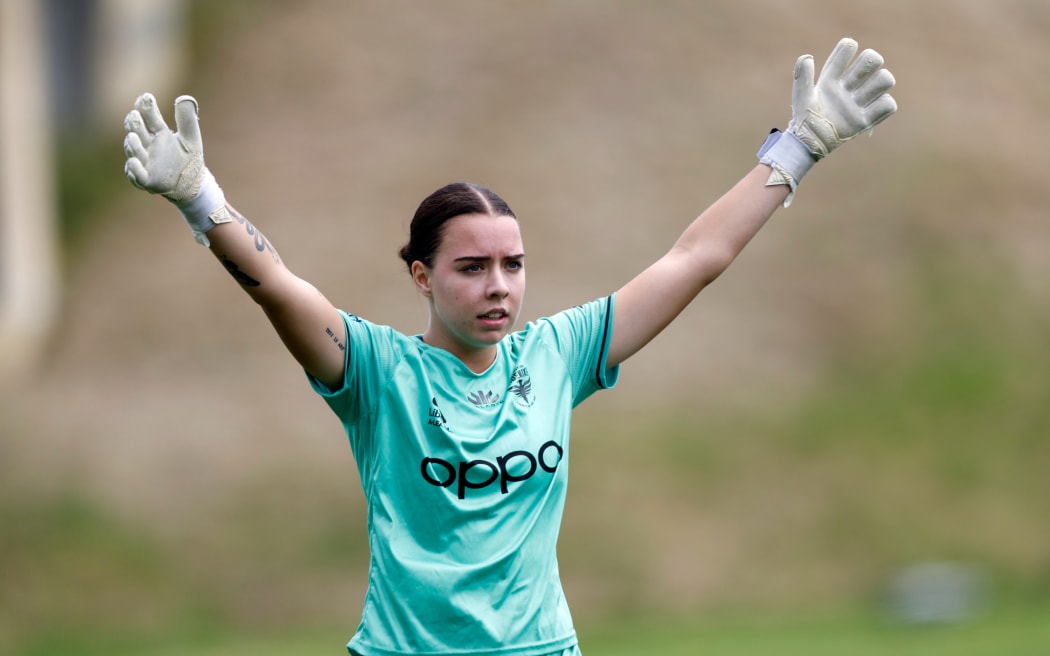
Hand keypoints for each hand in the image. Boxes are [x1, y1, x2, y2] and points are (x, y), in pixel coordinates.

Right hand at [123, 93, 228, 244]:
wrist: (191, 185)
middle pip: (136, 130)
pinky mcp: (146, 179)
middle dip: (134, 123)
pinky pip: (137, 174)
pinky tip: (134, 162)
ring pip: (134, 151)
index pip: (149, 117)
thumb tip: (185, 98)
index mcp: (159, 133)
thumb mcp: (191, 138)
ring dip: (133, 145)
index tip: (146, 97)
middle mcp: (148, 145)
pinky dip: (134, 169)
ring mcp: (145, 161)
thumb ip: (187, 119)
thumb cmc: (187, 159)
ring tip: (133, 137)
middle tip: (134, 115)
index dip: (146, 107)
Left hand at [788, 37, 896, 158]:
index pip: (847, 49)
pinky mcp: (865, 120)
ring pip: (885, 79)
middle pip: (872, 59)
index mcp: (832, 77)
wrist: (808, 142)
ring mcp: (858, 102)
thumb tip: (808, 58)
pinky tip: (866, 110)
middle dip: (871, 60)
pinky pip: (888, 105)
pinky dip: (884, 104)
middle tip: (856, 77)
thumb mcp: (801, 96)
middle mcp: (849, 86)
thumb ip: (802, 76)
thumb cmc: (805, 117)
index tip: (841, 60)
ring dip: (880, 81)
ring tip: (863, 94)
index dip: (847, 48)